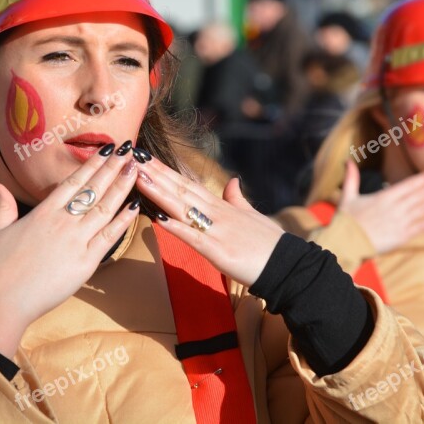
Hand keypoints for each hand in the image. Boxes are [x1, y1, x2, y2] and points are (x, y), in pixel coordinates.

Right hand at [0, 143, 138, 356]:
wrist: (2, 300)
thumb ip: (3, 206)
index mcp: (43, 212)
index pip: (73, 182)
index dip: (92, 164)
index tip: (106, 150)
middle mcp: (61, 222)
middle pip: (93, 189)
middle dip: (113, 168)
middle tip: (128, 150)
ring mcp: (75, 241)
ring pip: (104, 208)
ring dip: (122, 187)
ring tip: (135, 170)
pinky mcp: (85, 262)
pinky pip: (109, 237)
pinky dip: (123, 221)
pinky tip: (135, 206)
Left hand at [134, 153, 283, 286]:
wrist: (290, 265)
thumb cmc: (270, 244)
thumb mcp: (253, 215)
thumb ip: (238, 199)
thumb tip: (233, 182)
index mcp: (221, 206)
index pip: (187, 183)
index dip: (165, 170)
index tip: (146, 157)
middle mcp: (216, 213)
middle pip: (180, 189)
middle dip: (155, 173)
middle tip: (132, 157)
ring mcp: (217, 231)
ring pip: (182, 208)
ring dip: (159, 192)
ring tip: (138, 178)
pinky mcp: (219, 252)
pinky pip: (193, 238)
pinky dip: (176, 228)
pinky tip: (158, 219)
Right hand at [337, 160, 423, 254]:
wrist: (347, 242)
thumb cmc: (346, 219)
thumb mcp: (348, 196)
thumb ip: (351, 178)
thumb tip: (348, 161)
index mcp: (383, 197)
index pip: (408, 185)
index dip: (423, 178)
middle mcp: (395, 208)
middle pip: (419, 195)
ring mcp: (400, 222)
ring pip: (423, 208)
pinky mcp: (402, 236)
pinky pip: (421, 226)